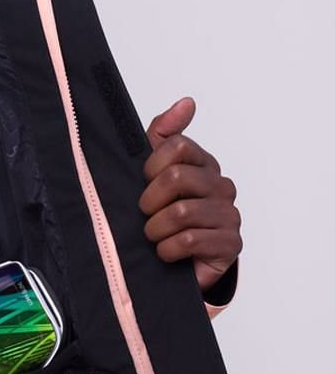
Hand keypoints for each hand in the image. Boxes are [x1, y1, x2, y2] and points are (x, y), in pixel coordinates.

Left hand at [140, 97, 241, 293]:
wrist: (174, 270)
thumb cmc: (162, 221)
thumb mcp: (153, 176)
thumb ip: (164, 135)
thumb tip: (187, 102)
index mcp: (205, 165)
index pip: (176, 147)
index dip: (150, 168)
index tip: (143, 185)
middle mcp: (222, 186)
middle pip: (176, 178)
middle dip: (149, 202)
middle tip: (145, 216)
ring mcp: (229, 215)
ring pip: (180, 213)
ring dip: (155, 230)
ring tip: (154, 238)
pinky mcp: (230, 244)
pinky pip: (190, 240)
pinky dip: (168, 250)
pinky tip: (166, 253)